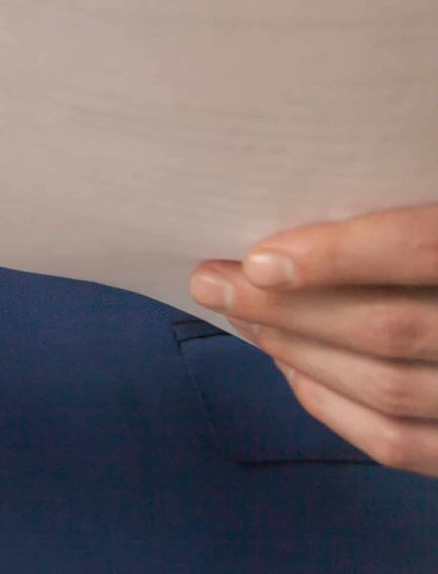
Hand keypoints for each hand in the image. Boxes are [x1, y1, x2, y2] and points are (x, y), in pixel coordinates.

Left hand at [190, 204, 437, 475]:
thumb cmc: (434, 214)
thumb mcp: (427, 182)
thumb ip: (395, 196)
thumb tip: (291, 192)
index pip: (422, 250)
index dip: (338, 255)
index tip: (259, 259)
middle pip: (388, 328)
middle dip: (287, 309)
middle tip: (212, 281)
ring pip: (388, 391)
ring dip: (298, 354)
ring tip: (242, 317)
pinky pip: (402, 445)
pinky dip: (333, 408)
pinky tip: (291, 369)